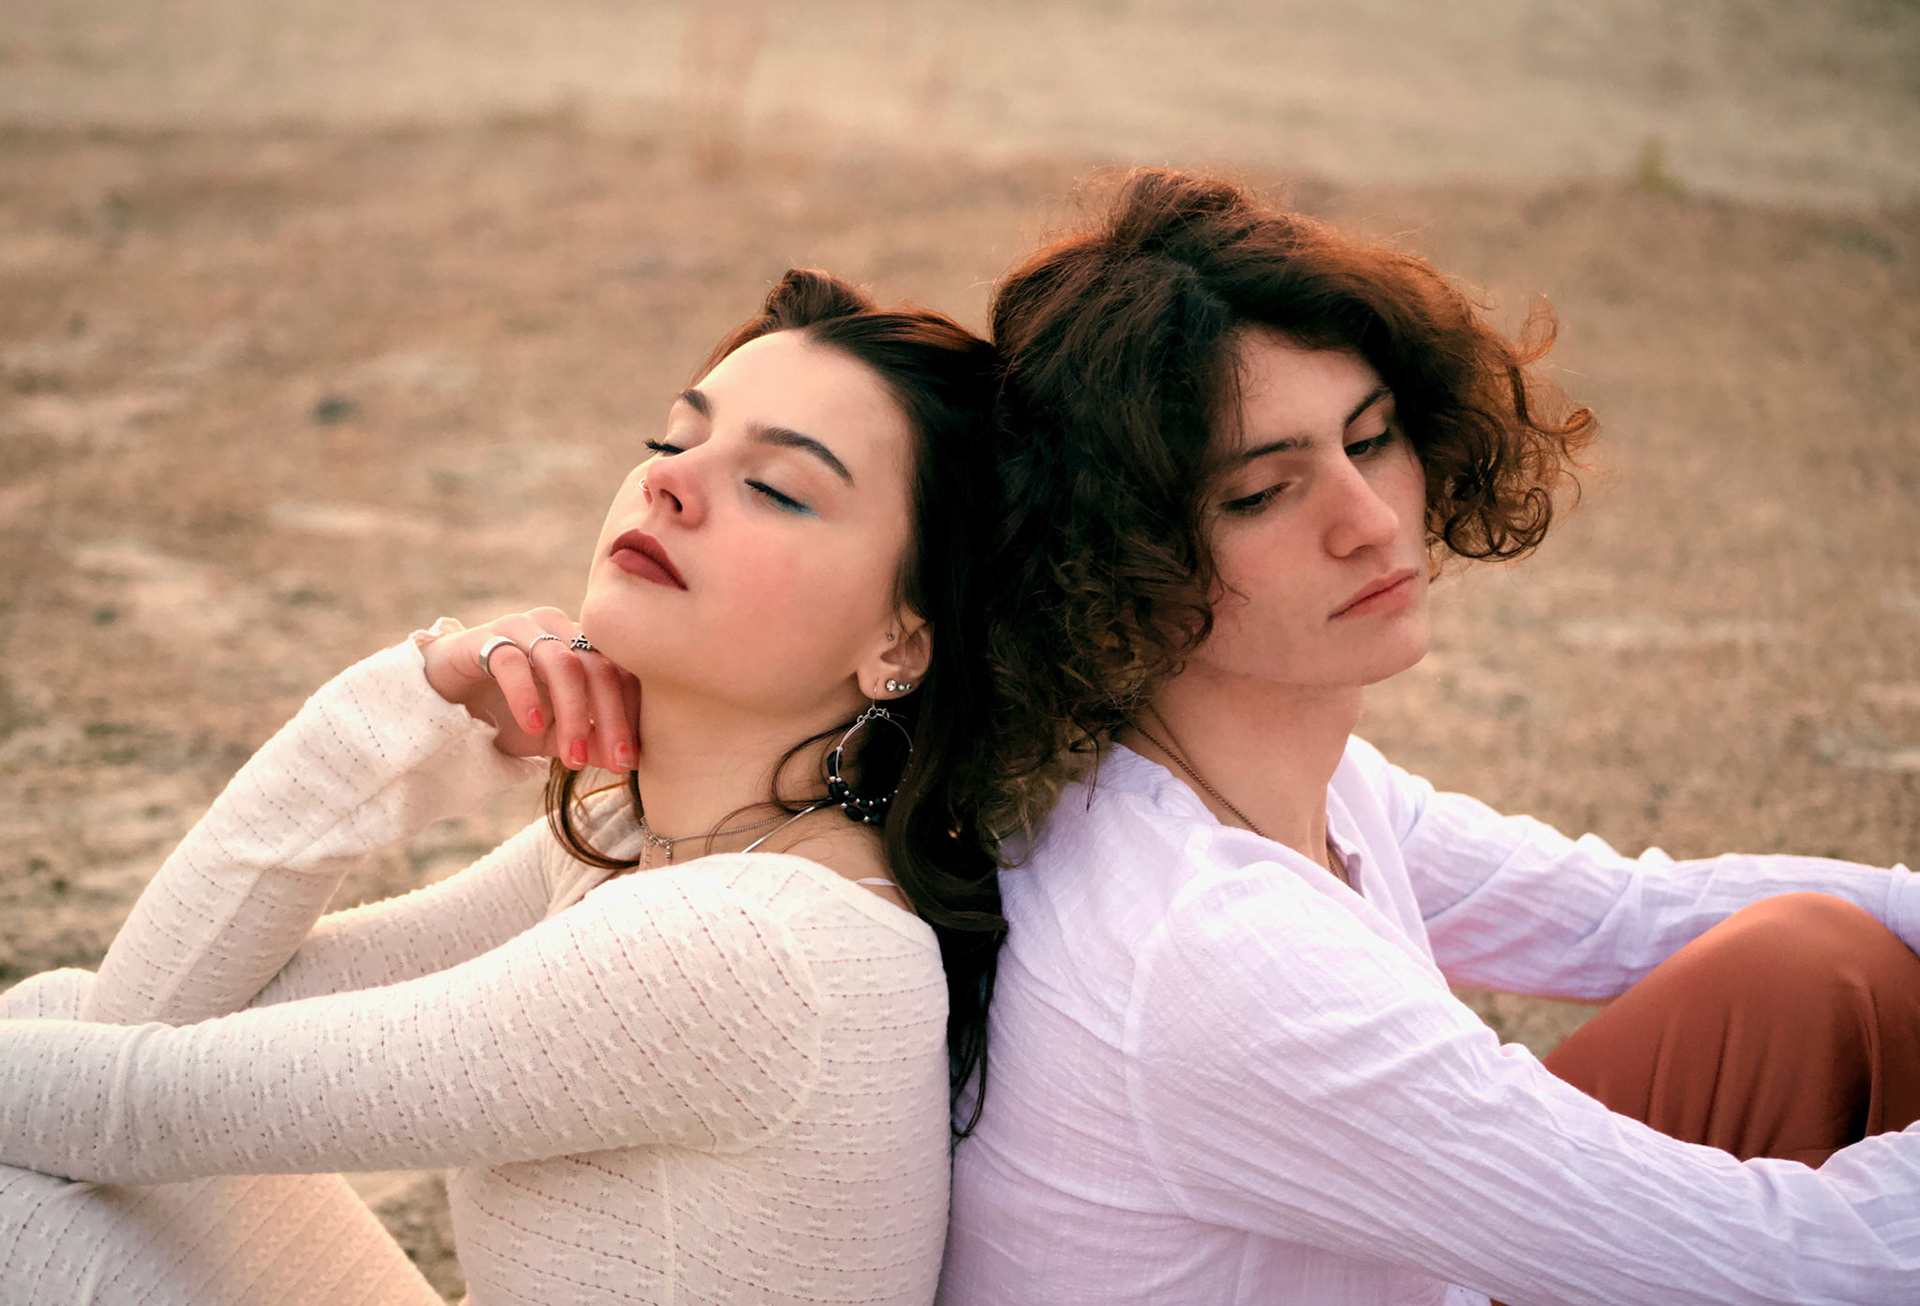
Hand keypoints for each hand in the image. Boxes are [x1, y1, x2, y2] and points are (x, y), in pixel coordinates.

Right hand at [421, 609, 639, 770]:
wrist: (440, 701)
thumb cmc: (504, 715)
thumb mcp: (551, 736)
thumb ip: (586, 741)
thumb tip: (625, 761)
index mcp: (582, 645)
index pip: (621, 672)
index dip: (632, 715)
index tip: (634, 759)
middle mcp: (558, 628)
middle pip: (599, 667)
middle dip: (612, 719)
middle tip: (618, 763)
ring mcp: (522, 628)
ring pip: (563, 664)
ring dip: (574, 714)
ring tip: (574, 757)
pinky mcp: (484, 637)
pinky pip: (513, 661)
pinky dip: (527, 695)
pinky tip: (533, 727)